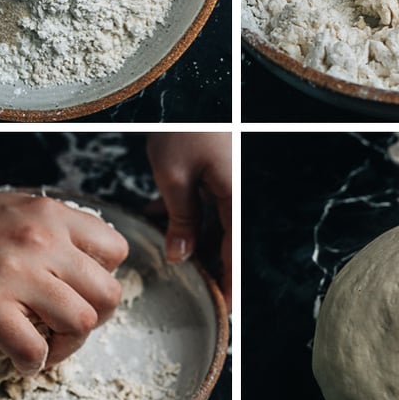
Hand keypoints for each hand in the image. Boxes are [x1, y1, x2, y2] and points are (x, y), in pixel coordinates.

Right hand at [0, 191, 128, 373]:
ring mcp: (15, 275)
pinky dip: (32, 362)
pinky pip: (33, 348)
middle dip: (95, 319)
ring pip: (81, 323)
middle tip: (66, 327)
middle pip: (108, 295)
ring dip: (68, 346)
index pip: (116, 251)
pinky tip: (20, 359)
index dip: (104, 277)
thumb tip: (81, 264)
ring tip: (45, 348)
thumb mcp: (17, 210)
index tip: (80, 291)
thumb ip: (53, 231)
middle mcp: (41, 241)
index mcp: (52, 216)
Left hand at [146, 132, 231, 306]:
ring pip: (213, 224)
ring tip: (171, 258)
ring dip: (193, 241)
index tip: (222, 312)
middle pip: (226, 242)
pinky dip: (187, 217)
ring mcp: (226, 182)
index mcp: (234, 198)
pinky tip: (162, 222)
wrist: (187, 88)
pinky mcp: (216, 171)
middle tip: (193, 293)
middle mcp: (235, 193)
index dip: (228, 285)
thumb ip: (180, 219)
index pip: (234, 254)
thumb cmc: (185, 125)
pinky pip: (206, 204)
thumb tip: (180, 256)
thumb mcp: (174, 175)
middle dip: (208, 266)